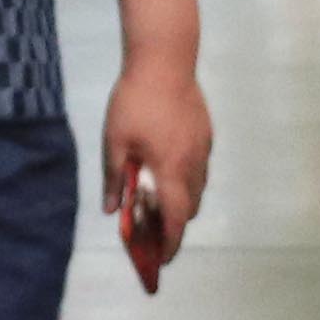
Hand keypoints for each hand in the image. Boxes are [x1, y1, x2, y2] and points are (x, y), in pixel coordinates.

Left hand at [102, 55, 213, 289]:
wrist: (165, 60)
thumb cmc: (134, 101)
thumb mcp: (115, 141)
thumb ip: (115, 178)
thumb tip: (112, 210)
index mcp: (170, 170)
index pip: (175, 219)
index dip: (169, 244)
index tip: (160, 259)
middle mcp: (193, 164)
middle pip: (190, 208)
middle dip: (174, 225)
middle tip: (152, 230)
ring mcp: (203, 148)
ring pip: (198, 188)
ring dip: (181, 202)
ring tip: (158, 200)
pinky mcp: (206, 134)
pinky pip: (200, 168)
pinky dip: (186, 179)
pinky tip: (167, 168)